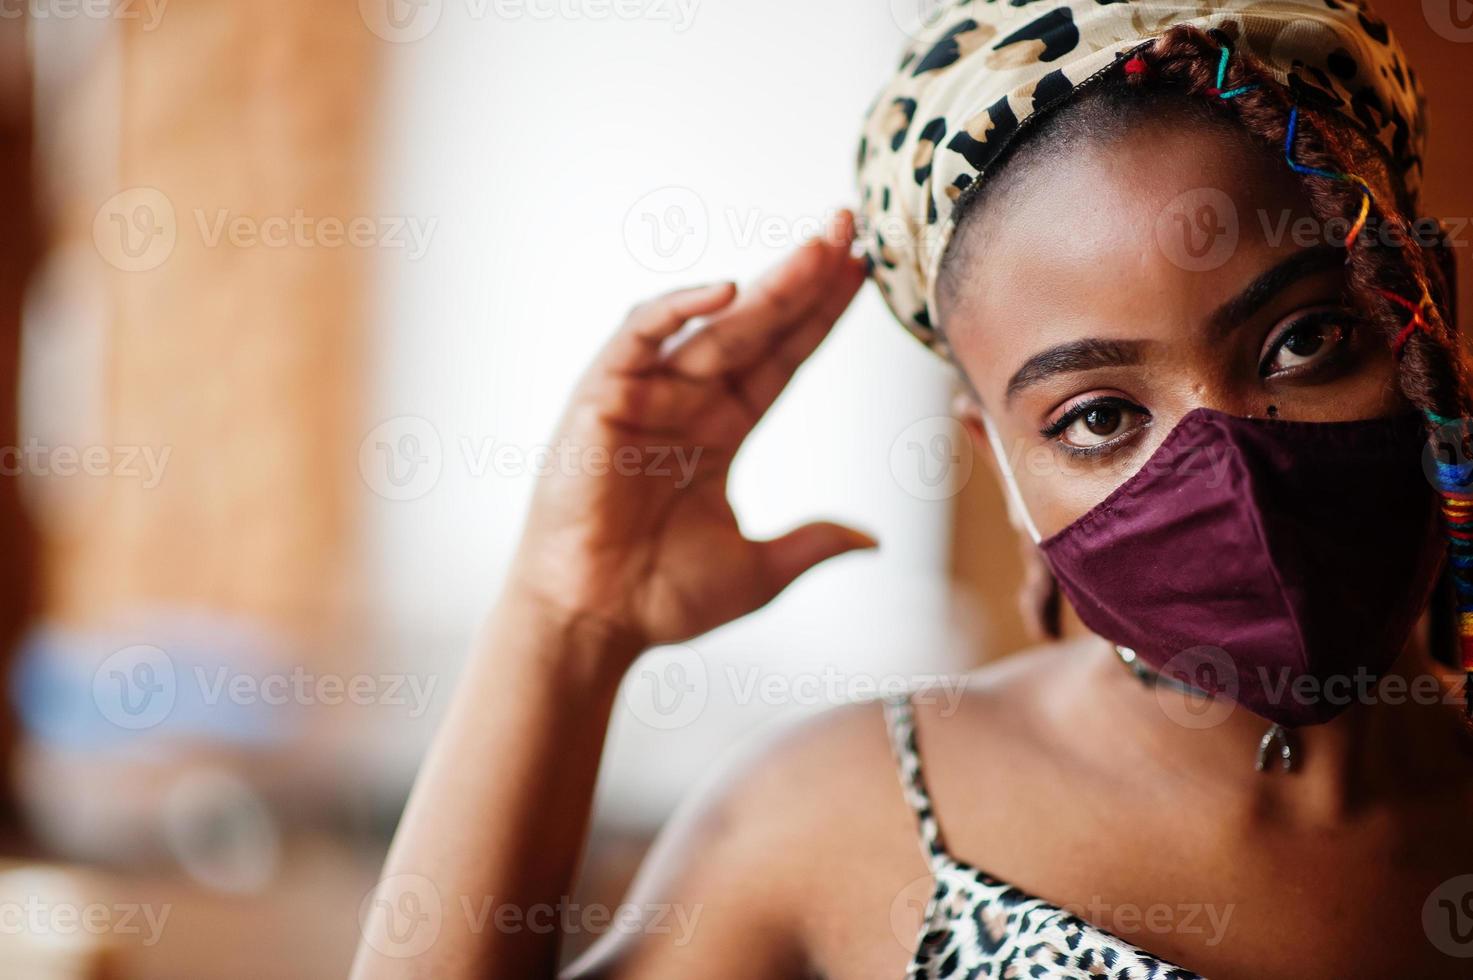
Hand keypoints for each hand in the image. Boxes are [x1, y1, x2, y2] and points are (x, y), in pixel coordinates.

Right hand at [507, 209, 874, 652]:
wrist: (593, 623)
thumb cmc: (661, 597)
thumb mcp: (758, 571)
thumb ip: (811, 545)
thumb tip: (872, 540)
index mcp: (723, 430)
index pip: (783, 358)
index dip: (821, 316)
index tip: (863, 272)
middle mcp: (688, 401)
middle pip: (757, 326)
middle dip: (804, 277)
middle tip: (850, 226)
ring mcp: (646, 394)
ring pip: (713, 325)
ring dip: (765, 285)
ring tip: (819, 248)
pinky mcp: (602, 397)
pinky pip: (640, 338)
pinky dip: (677, 310)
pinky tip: (727, 289)